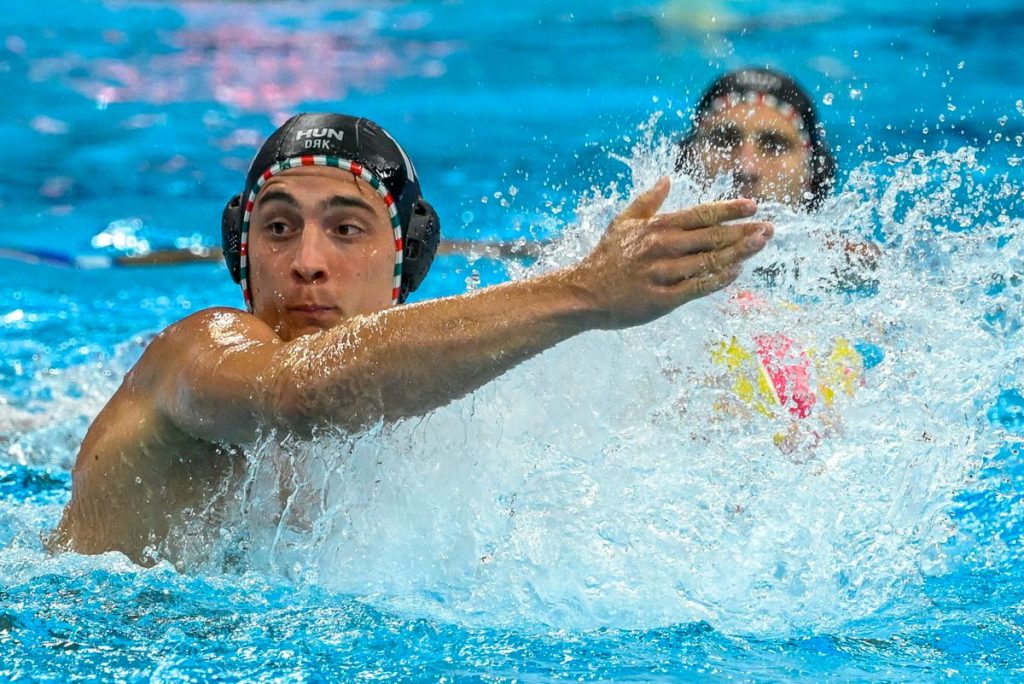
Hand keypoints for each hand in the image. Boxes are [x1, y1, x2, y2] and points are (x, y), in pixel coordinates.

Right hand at [569, 177, 772, 328]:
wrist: (584, 294)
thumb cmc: (605, 258)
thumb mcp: (622, 223)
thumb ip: (648, 201)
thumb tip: (668, 179)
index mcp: (655, 227)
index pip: (700, 214)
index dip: (728, 210)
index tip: (752, 206)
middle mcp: (662, 247)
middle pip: (711, 237)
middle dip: (743, 231)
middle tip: (769, 228)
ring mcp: (663, 273)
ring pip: (709, 261)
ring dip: (739, 252)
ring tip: (761, 244)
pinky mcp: (662, 299)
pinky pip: (697, 287)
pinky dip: (719, 279)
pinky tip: (737, 271)